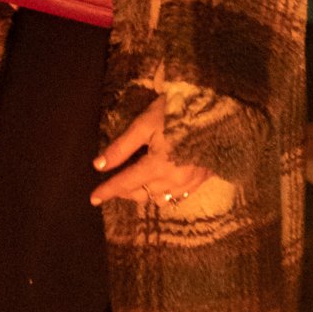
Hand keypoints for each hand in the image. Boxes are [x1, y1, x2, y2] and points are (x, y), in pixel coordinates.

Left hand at [90, 94, 208, 207]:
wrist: (219, 113)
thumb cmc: (177, 113)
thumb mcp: (145, 124)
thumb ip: (122, 147)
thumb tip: (99, 165)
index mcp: (157, 166)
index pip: (126, 183)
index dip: (108, 190)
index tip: (93, 198)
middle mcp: (173, 180)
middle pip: (142, 194)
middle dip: (125, 192)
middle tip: (113, 187)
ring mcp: (189, 182)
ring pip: (160, 198)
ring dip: (145, 195)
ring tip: (135, 186)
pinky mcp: (202, 179)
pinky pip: (178, 196)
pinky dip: (164, 194)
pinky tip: (161, 185)